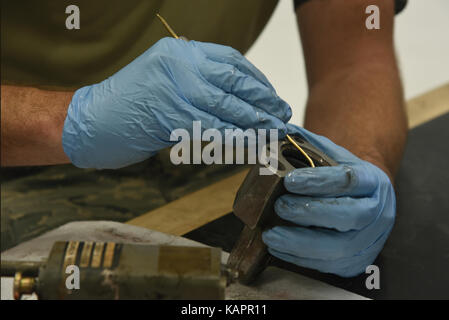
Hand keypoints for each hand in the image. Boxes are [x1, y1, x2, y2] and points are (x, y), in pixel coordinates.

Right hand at [62, 37, 290, 168]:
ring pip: (226, 107)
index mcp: (180, 53)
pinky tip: (250, 144)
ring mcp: (173, 89)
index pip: (231, 62)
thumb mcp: (165, 81)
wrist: (90, 120)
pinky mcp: (169, 117)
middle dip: (262, 102)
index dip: (257, 82)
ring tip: (272, 132)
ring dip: (254, 122)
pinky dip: (235, 138)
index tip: (273, 97)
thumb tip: (238, 102)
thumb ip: (198, 85)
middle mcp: (179, 65)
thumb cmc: (129, 103)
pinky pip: (212, 129)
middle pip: (233, 83)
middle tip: (281, 116)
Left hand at [262, 124, 395, 276]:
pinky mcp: (357, 261)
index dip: (319, 181)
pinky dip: (301, 258)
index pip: (348, 180)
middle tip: (280, 206)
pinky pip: (329, 266)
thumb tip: (271, 130)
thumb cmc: (340, 177)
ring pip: (339, 247)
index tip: (289, 181)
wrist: (364, 200)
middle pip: (350, 215)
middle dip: (310, 212)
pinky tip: (279, 248)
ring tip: (271, 235)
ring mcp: (370, 240)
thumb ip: (304, 144)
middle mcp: (378, 212)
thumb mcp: (330, 156)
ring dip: (300, 243)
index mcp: (373, 181)